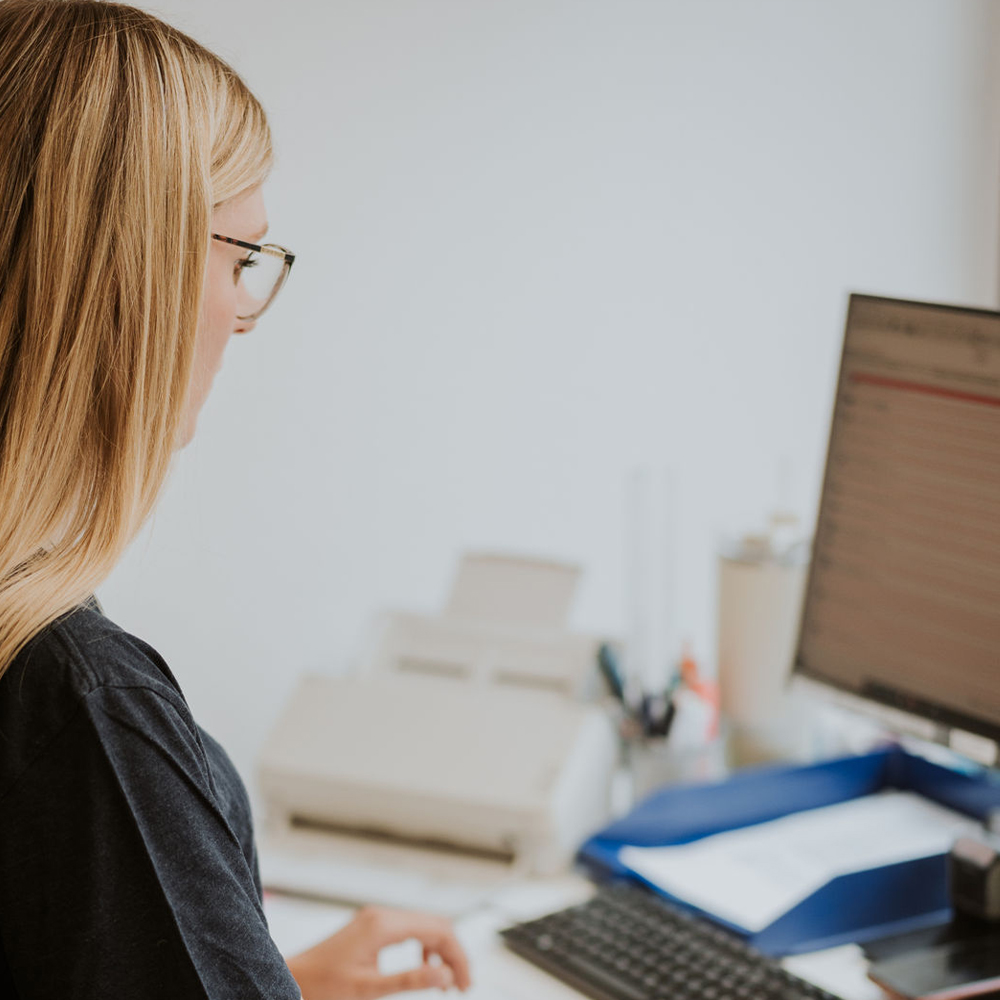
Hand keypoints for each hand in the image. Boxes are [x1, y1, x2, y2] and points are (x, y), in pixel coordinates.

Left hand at [286, 905, 471, 999]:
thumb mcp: (369, 989)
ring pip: (424, 927)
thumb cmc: (324, 986)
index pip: (438, 930)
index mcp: (384, 925)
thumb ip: (409, 980)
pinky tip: (423, 969)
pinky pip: (409, 930)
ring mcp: (377, 918)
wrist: (293, 978)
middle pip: (435, 925)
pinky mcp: (372, 927)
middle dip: (453, 953)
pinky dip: (423, 948)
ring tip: (445, 982)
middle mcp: (383, 915)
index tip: (465, 985)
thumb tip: (446, 976)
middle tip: (461, 986)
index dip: (458, 956)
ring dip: (440, 951)